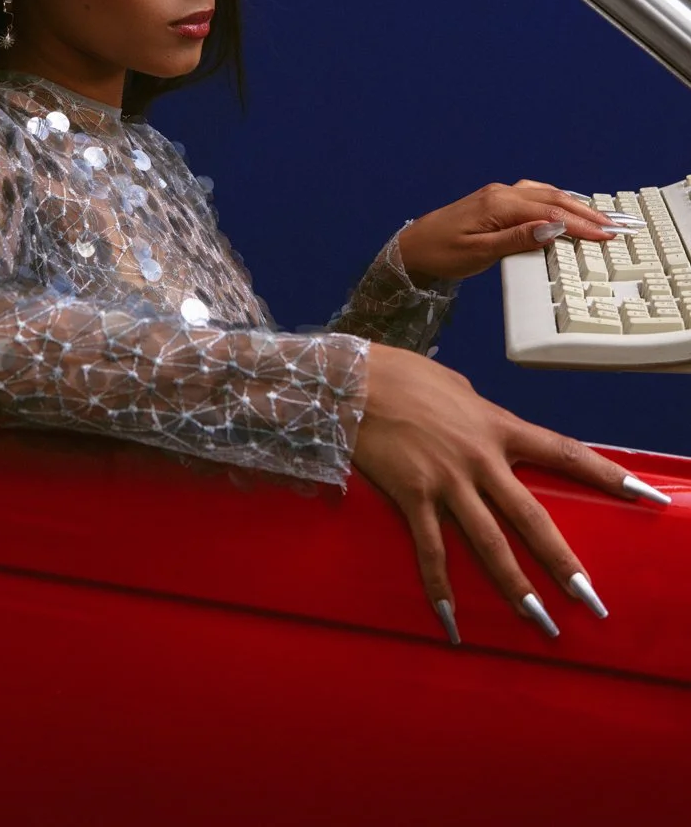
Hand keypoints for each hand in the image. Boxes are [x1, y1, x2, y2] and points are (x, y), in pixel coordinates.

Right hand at [351, 343, 659, 636]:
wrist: (353, 379)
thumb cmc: (401, 374)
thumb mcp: (456, 388)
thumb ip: (479, 413)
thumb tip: (487, 425)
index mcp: (498, 426)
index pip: (564, 452)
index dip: (607, 474)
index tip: (644, 496)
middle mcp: (480, 458)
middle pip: (533, 518)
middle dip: (564, 563)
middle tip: (590, 601)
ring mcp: (447, 481)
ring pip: (490, 544)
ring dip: (515, 587)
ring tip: (538, 622)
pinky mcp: (412, 496)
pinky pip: (431, 552)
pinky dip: (441, 589)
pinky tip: (452, 621)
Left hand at [398, 179, 619, 283]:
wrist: (410, 249)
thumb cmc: (440, 254)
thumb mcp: (480, 252)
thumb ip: (518, 239)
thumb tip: (553, 229)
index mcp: (499, 204)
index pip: (550, 213)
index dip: (581, 225)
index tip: (605, 236)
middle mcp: (500, 193)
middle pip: (552, 199)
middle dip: (585, 212)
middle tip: (613, 227)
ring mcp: (496, 194)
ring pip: (543, 194)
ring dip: (572, 204)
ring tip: (597, 218)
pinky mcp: (492, 201)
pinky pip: (531, 195)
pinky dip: (553, 200)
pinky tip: (562, 208)